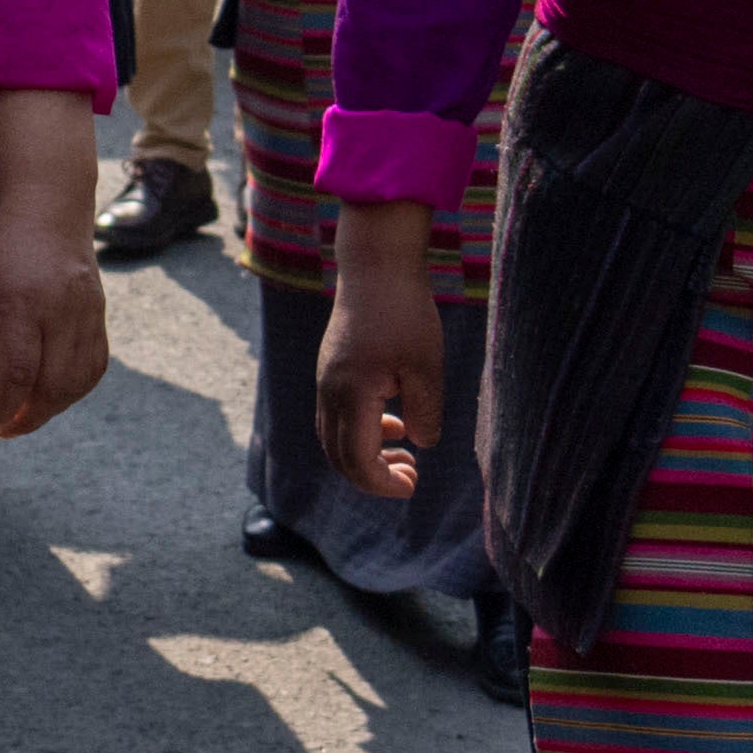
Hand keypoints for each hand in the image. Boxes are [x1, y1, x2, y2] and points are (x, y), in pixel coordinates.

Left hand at [0, 94, 110, 429]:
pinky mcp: (100, 313)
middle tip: (3, 429)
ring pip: (79, 380)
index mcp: (24, 302)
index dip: (4, 408)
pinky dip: (75, 388)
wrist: (50, 203)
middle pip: (54, 384)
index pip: (21, 372)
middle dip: (28, 417)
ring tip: (25, 415)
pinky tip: (53, 393)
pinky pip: (95, 364)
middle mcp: (62, 310)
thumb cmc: (2, 242)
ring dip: (53, 407)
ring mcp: (87, 312)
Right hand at [320, 211, 447, 497]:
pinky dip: (361, 432)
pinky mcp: (331, 370)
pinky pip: (337, 416)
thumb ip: (425, 412)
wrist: (375, 266)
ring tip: (404, 455)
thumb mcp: (426, 366)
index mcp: (352, 396)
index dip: (382, 483)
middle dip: (372, 477)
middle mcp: (330, 393)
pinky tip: (394, 424)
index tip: (412, 485)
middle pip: (339, 457)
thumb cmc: (404, 312)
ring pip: (334, 438)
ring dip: (365, 456)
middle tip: (410, 477)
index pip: (358, 461)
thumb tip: (420, 444)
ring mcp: (326, 381)